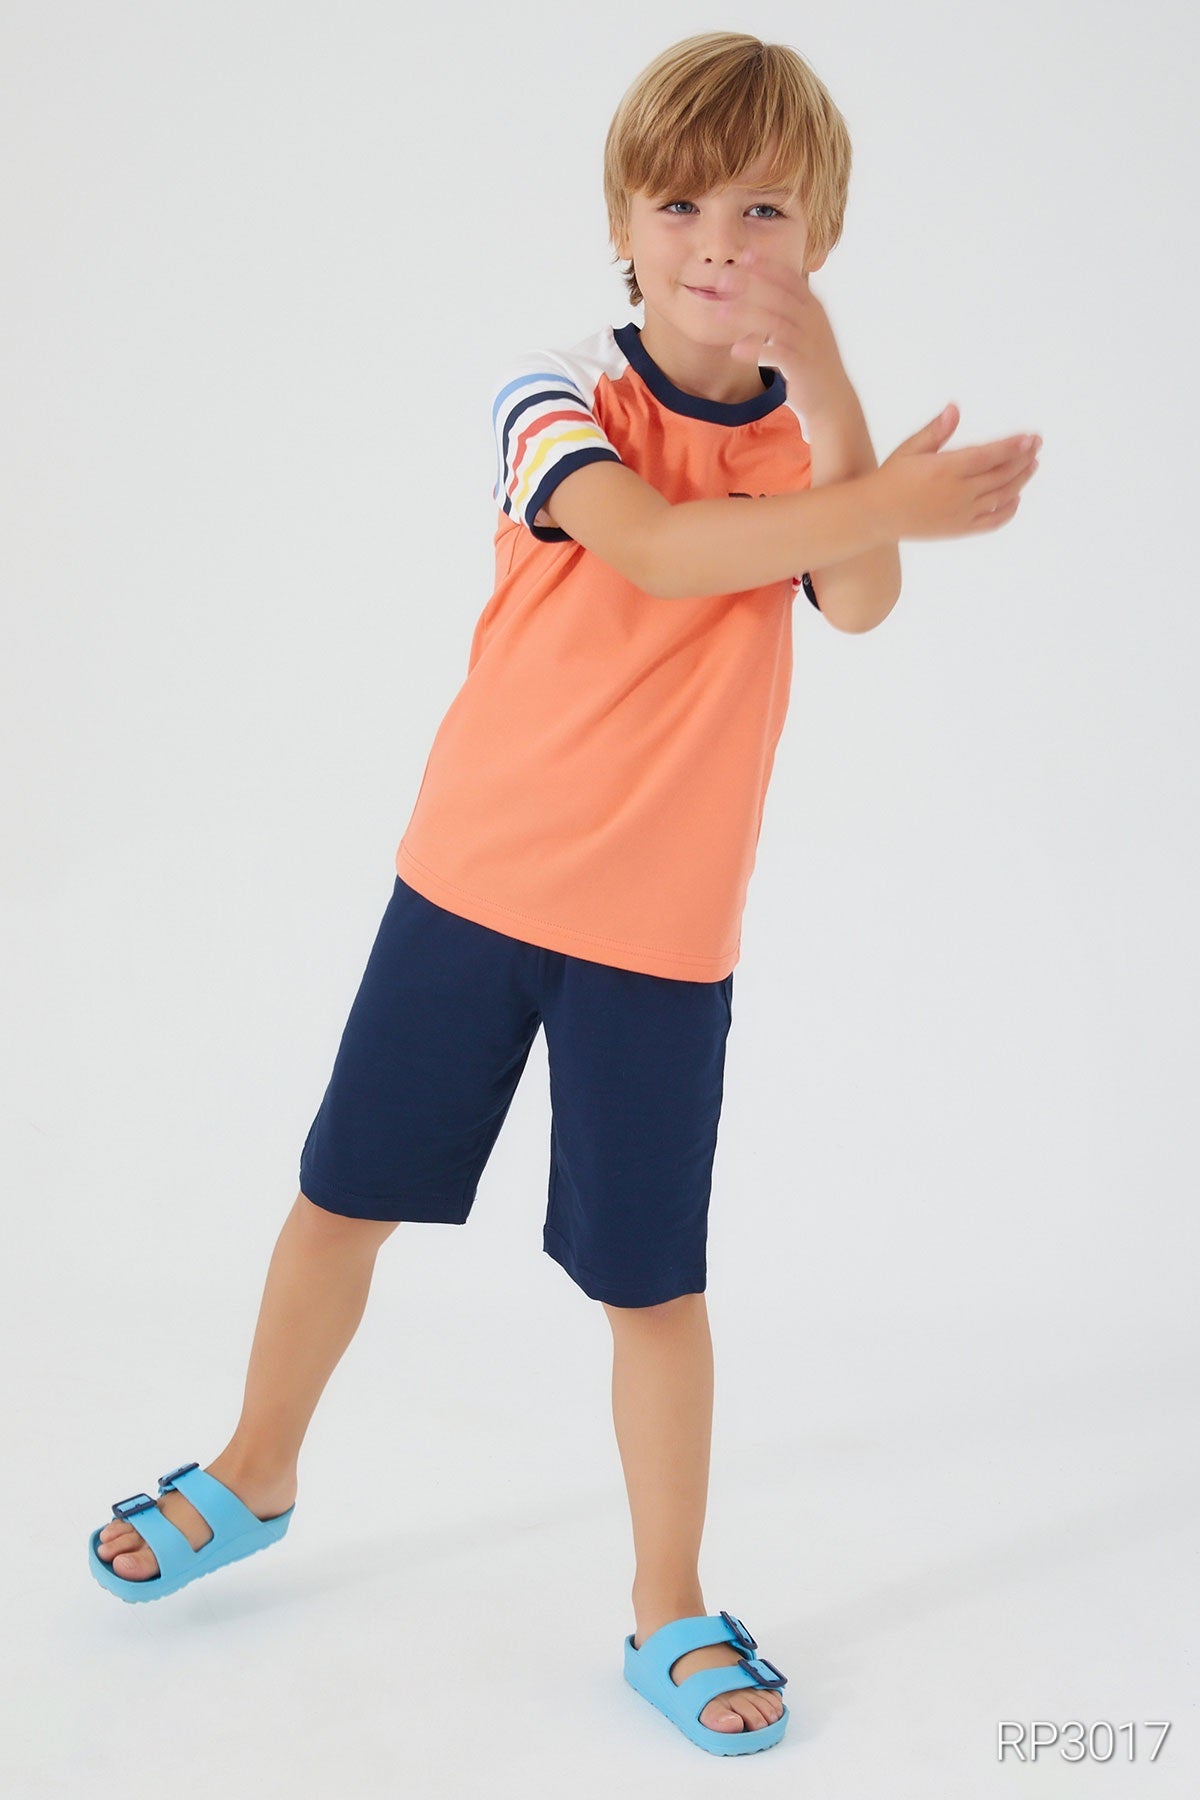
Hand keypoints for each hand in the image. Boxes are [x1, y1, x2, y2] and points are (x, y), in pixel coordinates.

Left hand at [726, 252, 847, 418]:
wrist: (832, 400)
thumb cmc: (810, 364)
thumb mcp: (802, 331)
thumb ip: (783, 312)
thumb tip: (753, 298)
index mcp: (812, 308)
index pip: (789, 279)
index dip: (767, 266)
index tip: (744, 255)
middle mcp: (812, 321)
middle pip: (778, 295)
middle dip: (749, 284)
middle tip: (722, 278)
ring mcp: (808, 343)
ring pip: (775, 322)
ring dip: (746, 315)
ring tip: (720, 313)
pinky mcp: (802, 366)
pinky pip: (777, 354)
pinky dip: (756, 350)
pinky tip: (736, 350)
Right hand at [871, 403, 1042, 538]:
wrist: (875, 516)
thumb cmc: (891, 477)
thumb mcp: (910, 449)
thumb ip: (936, 431)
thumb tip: (955, 409)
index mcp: (945, 469)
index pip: (990, 455)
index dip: (1013, 446)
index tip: (1031, 437)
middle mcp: (957, 492)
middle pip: (1001, 474)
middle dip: (1023, 458)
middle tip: (1036, 445)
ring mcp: (961, 513)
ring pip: (1002, 496)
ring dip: (1021, 480)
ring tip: (1032, 465)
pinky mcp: (959, 529)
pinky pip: (992, 521)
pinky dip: (1008, 510)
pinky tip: (1015, 498)